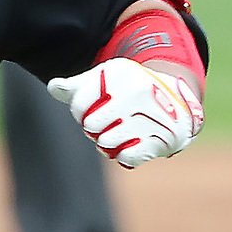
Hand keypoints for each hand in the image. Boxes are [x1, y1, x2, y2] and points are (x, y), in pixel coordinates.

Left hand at [47, 58, 203, 168]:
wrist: (177, 98)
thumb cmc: (130, 88)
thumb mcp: (106, 78)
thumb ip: (77, 86)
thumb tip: (54, 87)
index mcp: (118, 74)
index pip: (78, 104)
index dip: (79, 111)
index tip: (91, 109)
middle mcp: (136, 92)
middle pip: (90, 125)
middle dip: (93, 127)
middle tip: (105, 123)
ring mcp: (151, 116)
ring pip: (106, 143)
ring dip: (107, 142)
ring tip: (117, 132)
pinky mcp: (164, 138)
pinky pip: (126, 157)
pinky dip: (124, 154)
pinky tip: (131, 143)